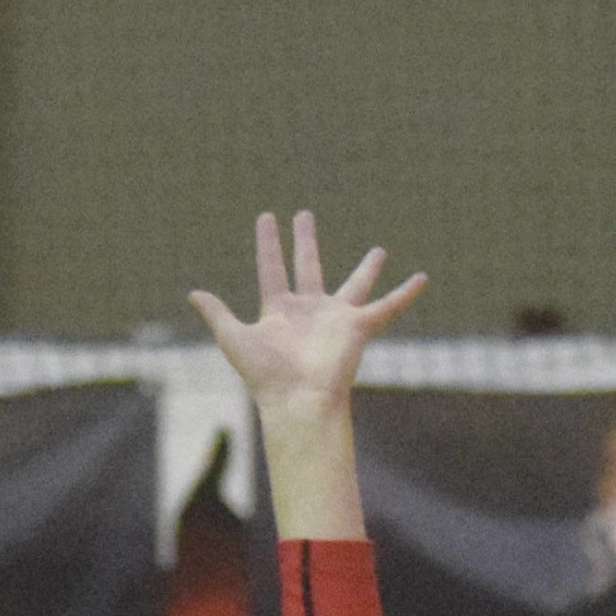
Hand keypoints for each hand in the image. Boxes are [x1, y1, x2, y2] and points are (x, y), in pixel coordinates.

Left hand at [189, 211, 425, 420]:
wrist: (298, 400)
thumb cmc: (266, 376)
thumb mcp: (235, 339)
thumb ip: (218, 314)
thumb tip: (193, 293)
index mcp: (279, 311)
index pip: (272, 268)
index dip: (268, 244)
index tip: (266, 218)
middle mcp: (308, 310)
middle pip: (309, 266)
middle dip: (306, 241)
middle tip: (305, 215)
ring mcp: (335, 318)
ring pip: (355, 284)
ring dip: (368, 268)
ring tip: (381, 250)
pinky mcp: (359, 327)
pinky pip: (388, 307)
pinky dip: (405, 294)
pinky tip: (422, 278)